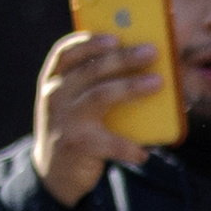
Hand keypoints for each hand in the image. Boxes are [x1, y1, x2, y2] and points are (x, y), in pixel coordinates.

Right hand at [30, 29, 156, 209]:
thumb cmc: (72, 129)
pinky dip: (129, 147)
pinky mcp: (77, 144)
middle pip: (91, 70)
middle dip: (123, 58)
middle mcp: (55, 96)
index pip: (65, 53)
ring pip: (101, 95)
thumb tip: (136, 64)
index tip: (114, 36)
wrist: (53, 174)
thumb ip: (89, 85)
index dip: (89, 42)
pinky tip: (143, 153)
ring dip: (131, 87)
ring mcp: (65, 120)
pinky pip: (110, 142)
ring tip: (157, 83)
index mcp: (52, 81)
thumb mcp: (70, 103)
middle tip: (151, 52)